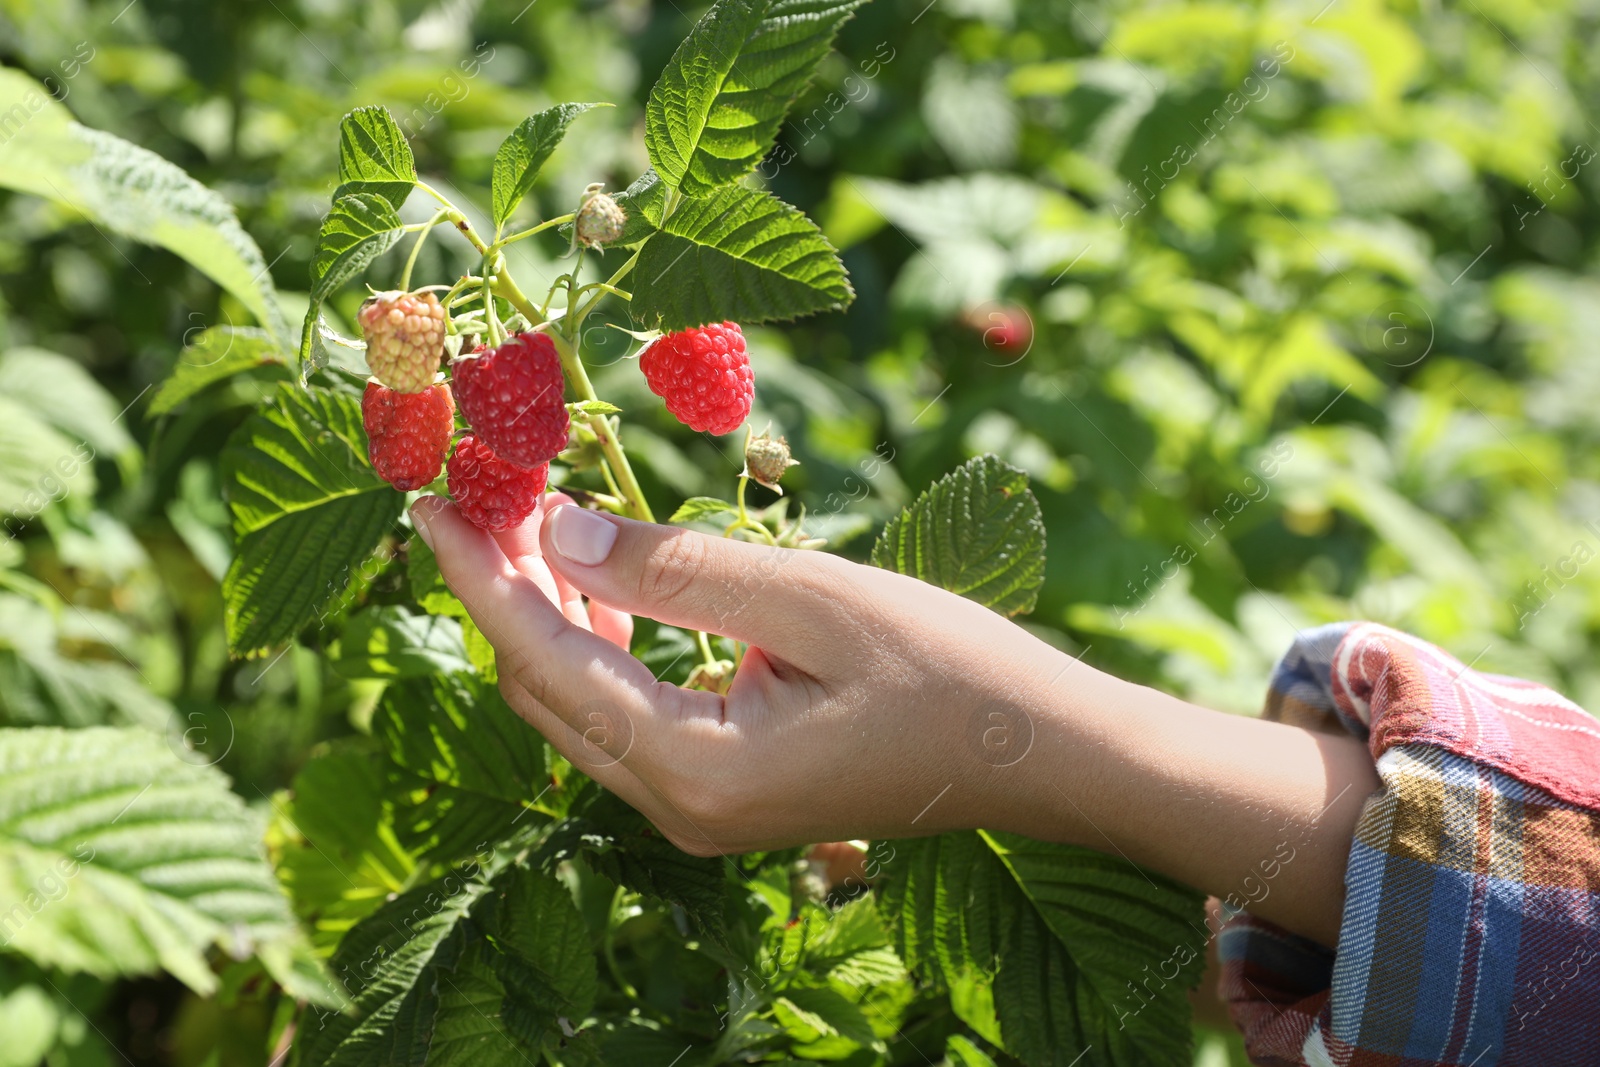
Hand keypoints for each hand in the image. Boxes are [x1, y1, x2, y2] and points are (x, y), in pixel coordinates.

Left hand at [413, 493, 1381, 947]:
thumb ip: (678, 567)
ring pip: (580, 702)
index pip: (546, 658)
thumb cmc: (947, 670)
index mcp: (695, 769)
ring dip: (546, 612)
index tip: (425, 501)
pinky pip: (628, 713)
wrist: (1038, 755)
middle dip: (501, 587)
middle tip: (475, 488)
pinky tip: (597, 579)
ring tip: (523, 515)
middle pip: (546, 688)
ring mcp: (699, 808)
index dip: (480, 575)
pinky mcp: (723, 789)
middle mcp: (678, 807)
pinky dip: (599, 643)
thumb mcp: (813, 599)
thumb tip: (556, 529)